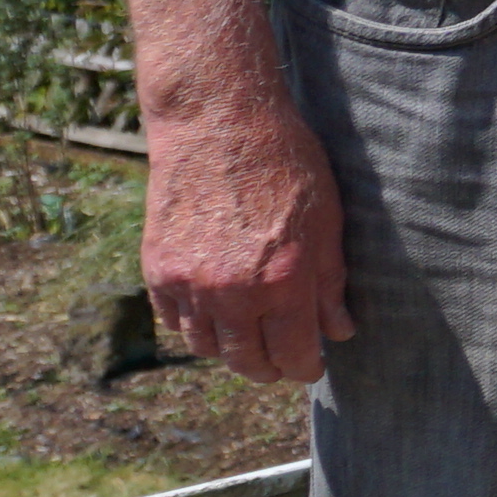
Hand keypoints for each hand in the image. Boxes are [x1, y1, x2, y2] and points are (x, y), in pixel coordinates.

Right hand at [143, 95, 354, 387]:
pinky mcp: (157, 268)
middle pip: (245, 360)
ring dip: (229, 351)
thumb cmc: (286, 167)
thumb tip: (338, 331)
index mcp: (282, 282)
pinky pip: (173, 319)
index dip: (304, 367)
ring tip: (248, 344)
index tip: (310, 368)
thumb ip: (330, 283)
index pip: (293, 352)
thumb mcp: (327, 223)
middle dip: (267, 369)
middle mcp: (232, 292)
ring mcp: (189, 283)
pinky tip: (213, 318)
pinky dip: (194, 326)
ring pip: (205, 346)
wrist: (218, 126)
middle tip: (280, 367)